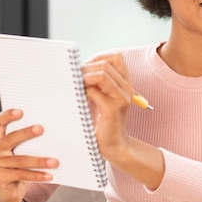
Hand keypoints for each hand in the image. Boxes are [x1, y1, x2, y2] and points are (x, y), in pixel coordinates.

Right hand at [0, 109, 58, 201]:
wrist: (8, 189)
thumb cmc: (19, 164)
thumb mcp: (20, 150)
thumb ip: (28, 141)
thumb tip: (53, 131)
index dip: (7, 116)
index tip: (21, 111)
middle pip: (10, 139)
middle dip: (26, 133)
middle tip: (41, 128)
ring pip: (20, 160)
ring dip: (39, 160)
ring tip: (55, 161)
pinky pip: (21, 175)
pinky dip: (37, 175)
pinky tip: (49, 175)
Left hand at [81, 53, 163, 189]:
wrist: (112, 144)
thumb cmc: (101, 120)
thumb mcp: (100, 96)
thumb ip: (95, 81)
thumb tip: (77, 66)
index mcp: (126, 83)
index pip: (116, 57)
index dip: (98, 57)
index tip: (84, 67)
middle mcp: (127, 88)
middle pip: (106, 64)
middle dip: (86, 68)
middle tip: (74, 77)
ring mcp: (122, 98)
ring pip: (102, 75)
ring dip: (84, 77)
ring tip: (76, 86)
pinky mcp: (112, 109)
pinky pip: (95, 92)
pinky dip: (84, 92)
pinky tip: (79, 98)